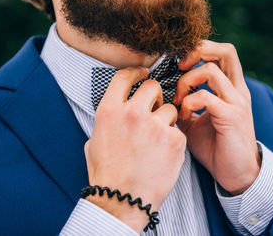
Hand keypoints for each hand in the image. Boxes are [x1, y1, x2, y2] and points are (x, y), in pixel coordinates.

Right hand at [84, 67, 185, 232]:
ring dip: (166, 120)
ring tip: (158, 139)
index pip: (124, 76)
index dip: (136, 72)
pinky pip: (178, 130)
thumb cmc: (107, 173)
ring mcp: (155, 126)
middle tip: (154, 108)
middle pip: (152, 86)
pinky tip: (164, 153)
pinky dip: (173, 139)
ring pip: (169, 108)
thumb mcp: (95, 140)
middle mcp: (132, 113)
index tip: (143, 73)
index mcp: (109, 110)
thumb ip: (109, 118)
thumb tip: (118, 106)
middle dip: (155, 95)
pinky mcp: (174, 140)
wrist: (123, 200)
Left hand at [173, 40, 260, 194]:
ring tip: (179, 99)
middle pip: (225, 51)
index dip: (200, 50)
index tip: (180, 64)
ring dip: (187, 81)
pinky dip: (189, 102)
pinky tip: (183, 116)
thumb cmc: (215, 147)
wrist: (235, 174)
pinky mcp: (231, 117)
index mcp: (232, 88)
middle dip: (197, 52)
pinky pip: (206, 97)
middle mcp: (238, 91)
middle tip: (180, 68)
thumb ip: (185, 104)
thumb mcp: (195, 121)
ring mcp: (237, 102)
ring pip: (211, 71)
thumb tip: (163, 95)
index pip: (222, 53)